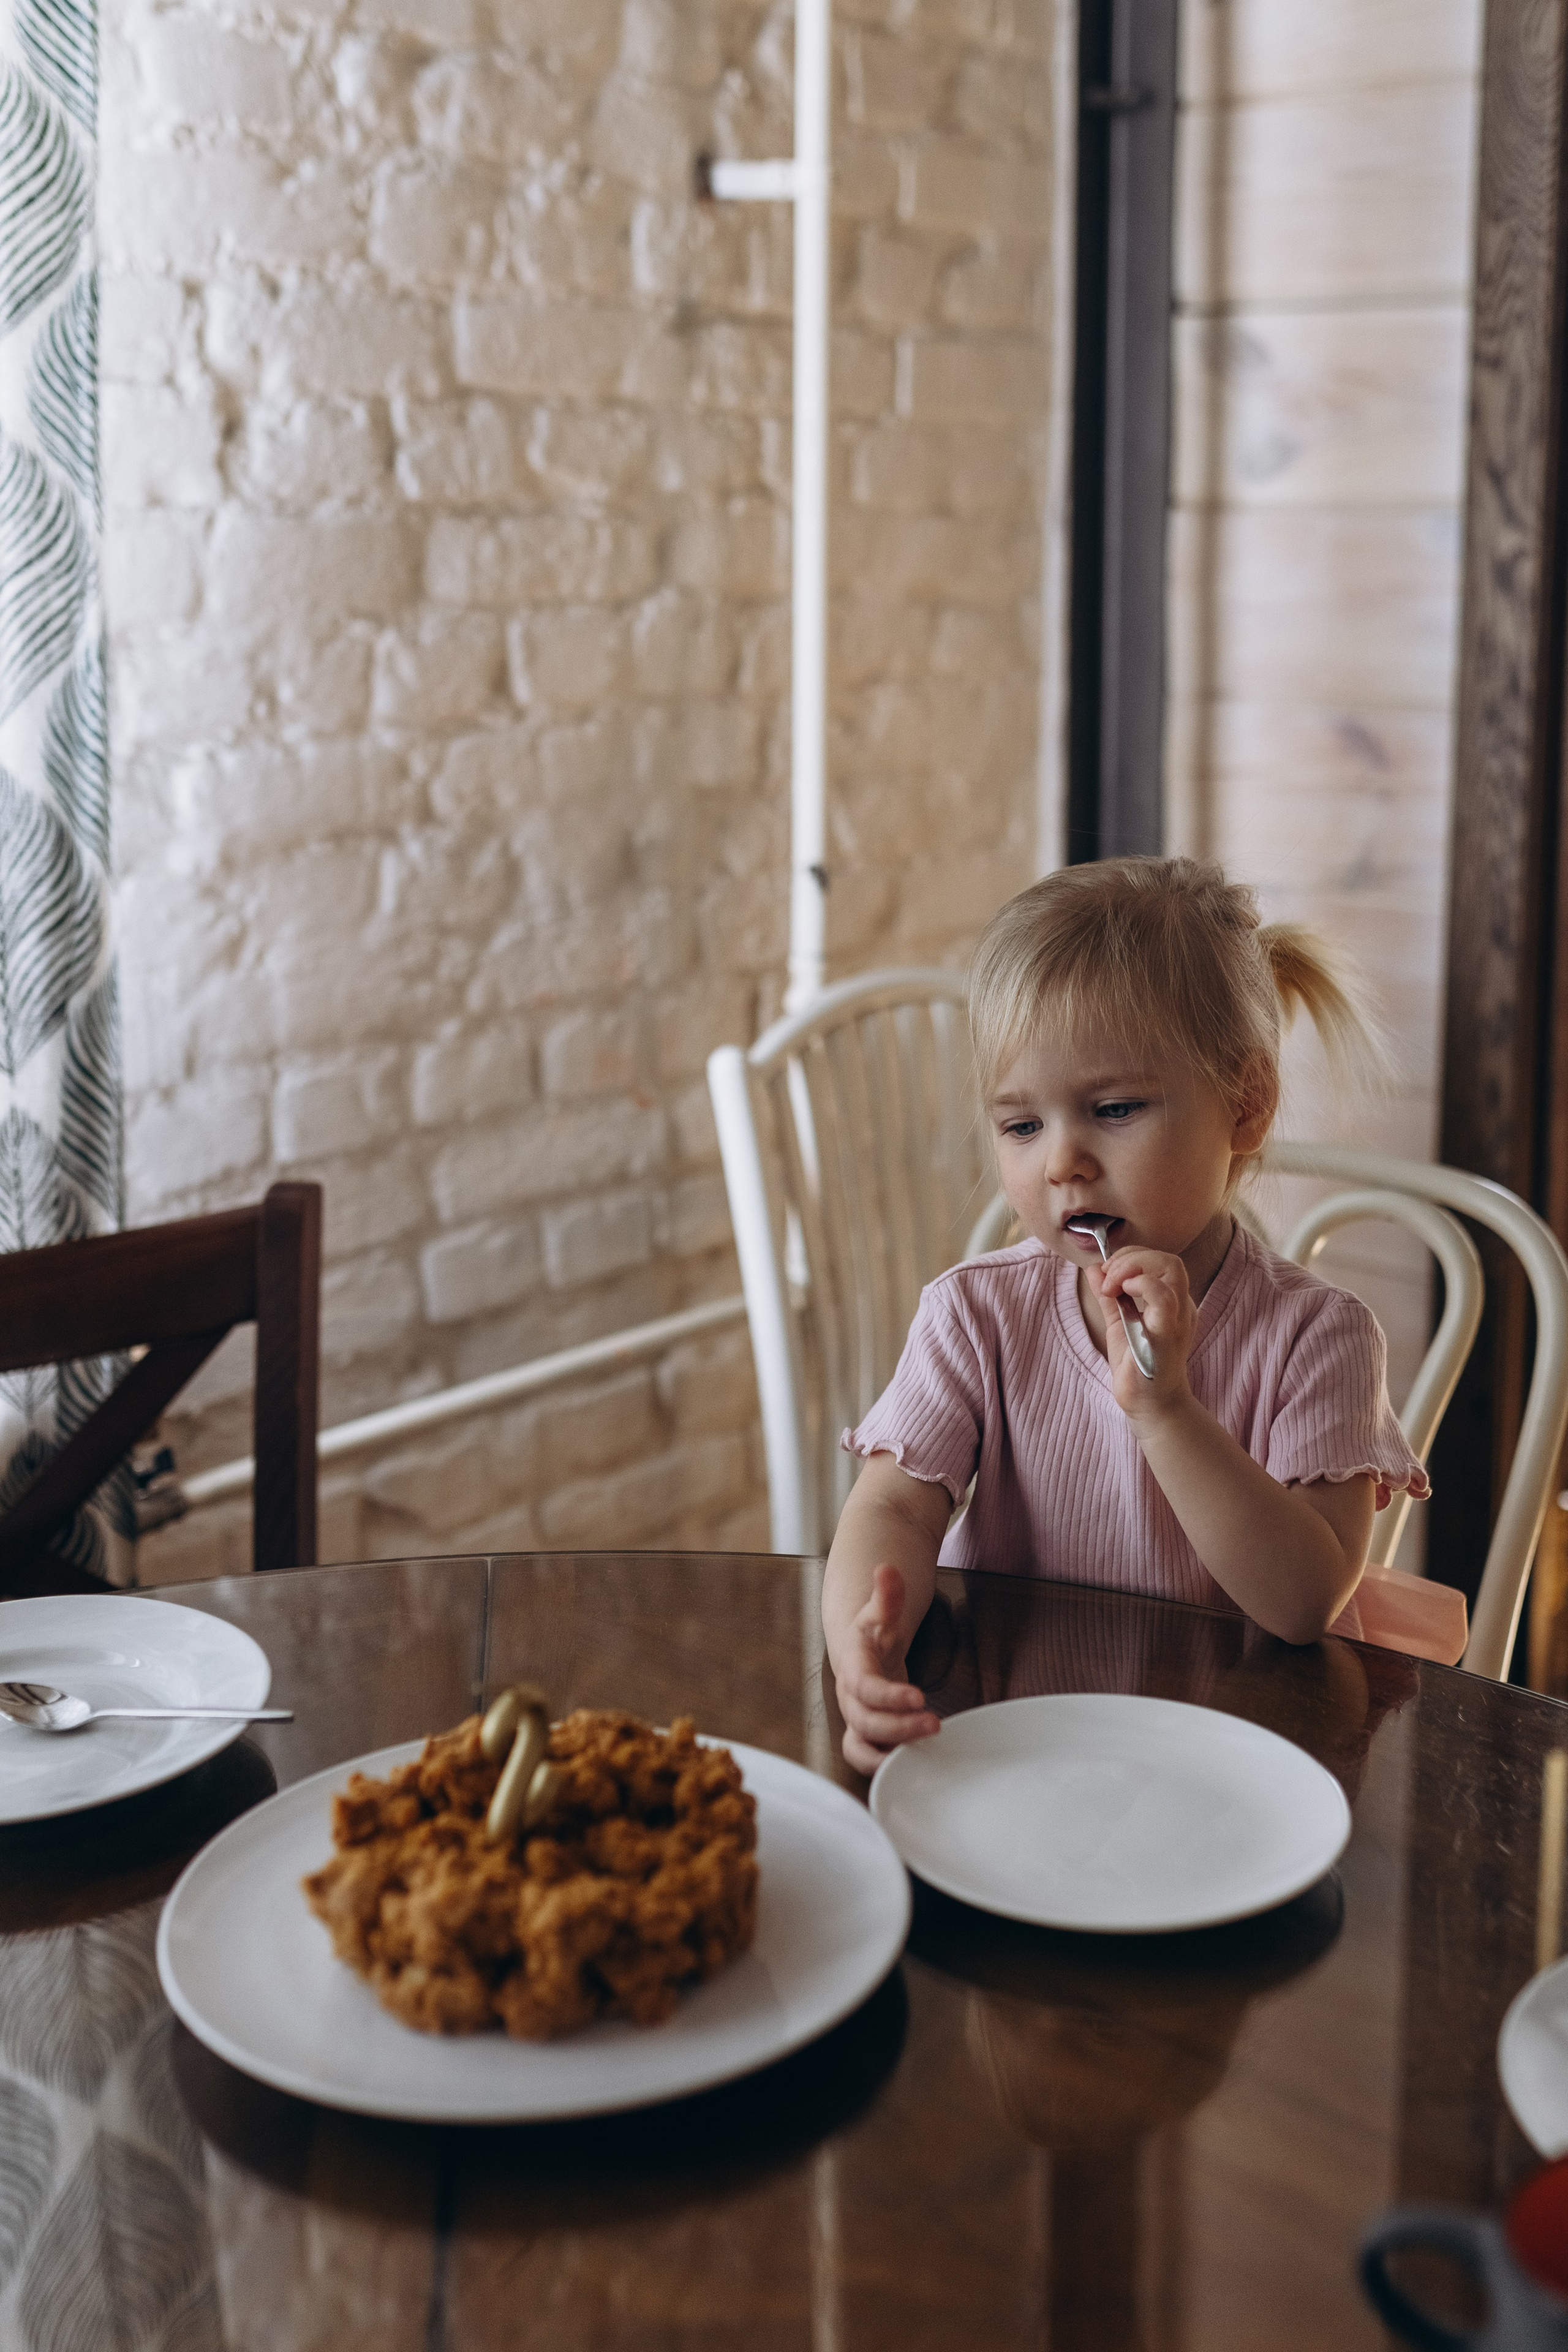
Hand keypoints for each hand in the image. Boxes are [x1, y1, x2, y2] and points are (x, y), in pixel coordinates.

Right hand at [832, 1561, 939, 1775]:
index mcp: (854, 1666)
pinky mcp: (866, 1735)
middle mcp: (850, 1697)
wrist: (860, 1651)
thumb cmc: (872, 1633)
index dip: (888, 1697)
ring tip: (925, 1749)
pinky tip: (915, 1759)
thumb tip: (887, 1569)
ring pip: (859, 1747)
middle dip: (898, 1728)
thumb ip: (887, 1594)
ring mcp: (856, 1718)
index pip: (864, 1687)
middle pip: (864, 1723)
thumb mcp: (881, 1611)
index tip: (919, 1698)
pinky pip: (866, 1758)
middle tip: (934, 1724)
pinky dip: (884, 1764)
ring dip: (890, 1752)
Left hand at [1090, 1246, 1198, 1417]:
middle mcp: (1181, 1306)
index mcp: (1172, 1301)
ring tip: (1111, 1286)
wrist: (1149, 1406)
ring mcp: (1178, 1318)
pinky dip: (1141, 1285)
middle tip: (1107, 1278)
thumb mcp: (1119, 1323)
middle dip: (1130, 1258)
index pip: (1159, 1261)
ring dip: (1132, 1267)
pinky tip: (1121, 1293)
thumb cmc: (1138, 1367)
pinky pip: (1164, 1297)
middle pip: (1167, 1258)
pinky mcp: (1167, 1334)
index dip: (1129, 1258)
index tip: (1104, 1274)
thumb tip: (1093, 1268)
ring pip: (1170, 1267)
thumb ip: (1109, 1296)